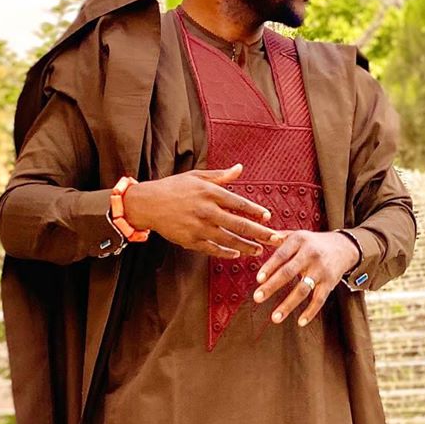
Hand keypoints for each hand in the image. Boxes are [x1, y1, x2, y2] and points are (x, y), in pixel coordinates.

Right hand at [122, 162, 284, 257]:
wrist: (148, 203)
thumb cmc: (174, 187)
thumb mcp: (197, 177)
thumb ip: (220, 176)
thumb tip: (240, 168)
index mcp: (210, 193)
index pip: (239, 203)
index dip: (255, 211)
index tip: (268, 217)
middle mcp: (207, 210)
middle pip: (239, 224)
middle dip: (260, 233)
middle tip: (276, 239)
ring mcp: (199, 227)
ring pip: (228, 239)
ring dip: (246, 246)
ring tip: (260, 251)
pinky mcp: (190, 240)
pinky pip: (212, 248)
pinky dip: (225, 252)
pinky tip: (237, 255)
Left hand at [252, 231, 362, 327]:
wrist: (344, 247)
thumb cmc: (313, 243)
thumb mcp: (298, 235)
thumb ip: (279, 237)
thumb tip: (262, 237)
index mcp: (299, 241)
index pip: (281, 255)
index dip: (270, 267)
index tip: (259, 279)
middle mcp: (310, 255)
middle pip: (289, 272)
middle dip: (272, 286)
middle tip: (257, 298)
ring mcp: (321, 270)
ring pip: (303, 289)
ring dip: (288, 305)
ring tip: (274, 317)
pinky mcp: (330, 283)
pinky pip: (319, 299)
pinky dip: (310, 312)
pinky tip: (300, 322)